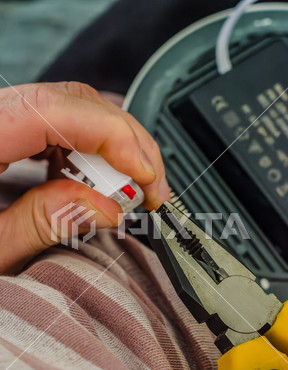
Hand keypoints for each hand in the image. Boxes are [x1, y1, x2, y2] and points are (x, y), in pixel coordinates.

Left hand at [0, 82, 169, 273]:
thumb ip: (42, 224)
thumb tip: (105, 206)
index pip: (52, 111)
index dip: (112, 137)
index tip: (146, 175)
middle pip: (70, 103)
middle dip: (123, 145)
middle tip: (149, 189)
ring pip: (70, 112)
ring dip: (110, 151)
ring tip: (128, 192)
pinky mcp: (4, 134)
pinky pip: (57, 129)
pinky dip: (88, 154)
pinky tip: (96, 182)